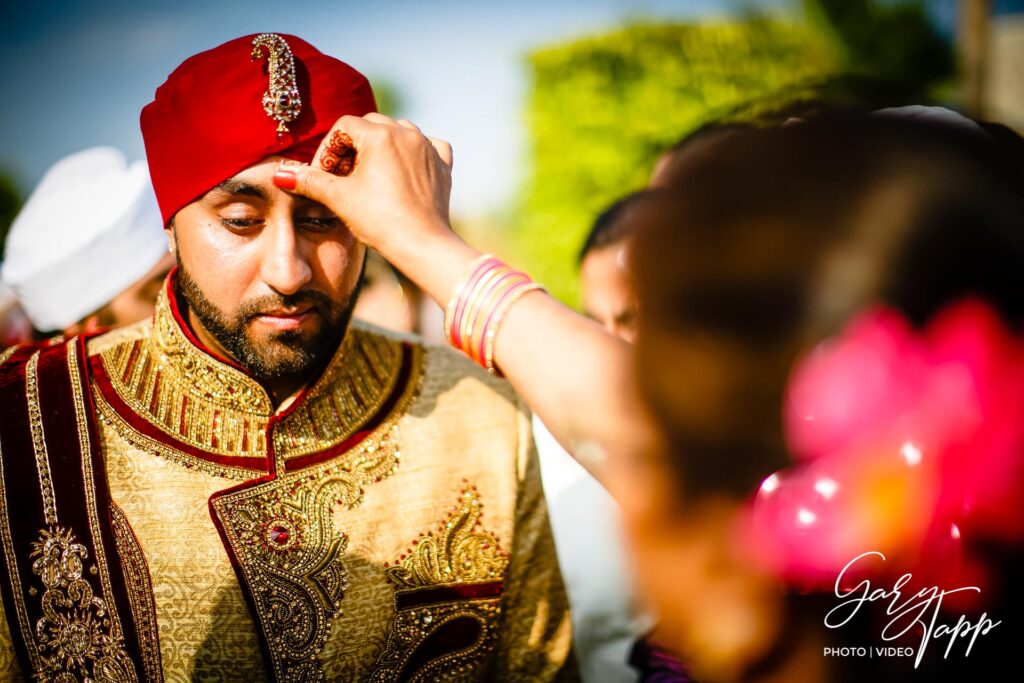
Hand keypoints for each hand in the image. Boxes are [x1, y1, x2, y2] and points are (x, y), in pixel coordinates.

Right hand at [273, 113, 453, 253]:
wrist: (423, 246)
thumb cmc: (381, 221)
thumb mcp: (340, 198)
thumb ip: (310, 180)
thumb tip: (281, 173)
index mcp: (381, 135)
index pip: (344, 127)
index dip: (329, 148)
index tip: (325, 174)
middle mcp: (408, 134)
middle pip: (370, 126)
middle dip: (353, 146)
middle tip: (344, 175)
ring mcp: (428, 148)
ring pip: (400, 131)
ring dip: (382, 146)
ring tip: (370, 174)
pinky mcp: (443, 165)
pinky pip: (429, 146)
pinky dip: (414, 152)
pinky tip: (405, 168)